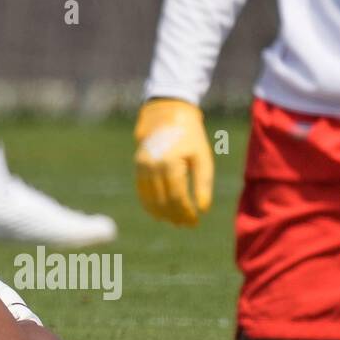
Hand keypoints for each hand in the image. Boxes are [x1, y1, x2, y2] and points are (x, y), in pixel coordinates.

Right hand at [134, 98, 213, 226]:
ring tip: (175, 222)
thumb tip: (203, 209)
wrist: (166, 115)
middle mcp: (152, 166)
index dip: (186, 213)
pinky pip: (141, 191)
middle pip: (163, 201)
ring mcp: (141, 166)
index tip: (195, 222)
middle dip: (175, 216)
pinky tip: (159, 213)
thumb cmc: (190, 137)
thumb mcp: (202, 157)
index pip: (177, 198)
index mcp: (170, 163)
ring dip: (162, 214)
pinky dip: (149, 204)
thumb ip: (203, 183)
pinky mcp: (137, 166)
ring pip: (150, 199)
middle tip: (187, 225)